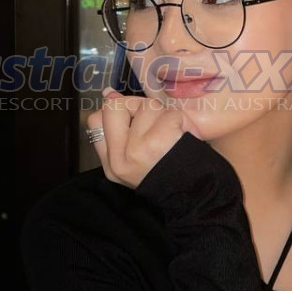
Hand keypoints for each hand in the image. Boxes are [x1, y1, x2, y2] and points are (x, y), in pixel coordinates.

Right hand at [88, 86, 204, 190]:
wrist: (195, 197)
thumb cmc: (169, 172)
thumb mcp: (137, 160)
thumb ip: (120, 129)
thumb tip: (108, 93)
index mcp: (111, 164)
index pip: (95, 120)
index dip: (117, 113)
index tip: (136, 123)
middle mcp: (118, 159)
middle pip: (115, 106)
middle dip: (139, 107)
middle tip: (157, 125)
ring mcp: (135, 151)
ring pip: (147, 106)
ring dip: (166, 115)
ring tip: (174, 135)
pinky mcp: (156, 143)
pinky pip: (169, 114)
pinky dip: (183, 121)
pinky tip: (185, 135)